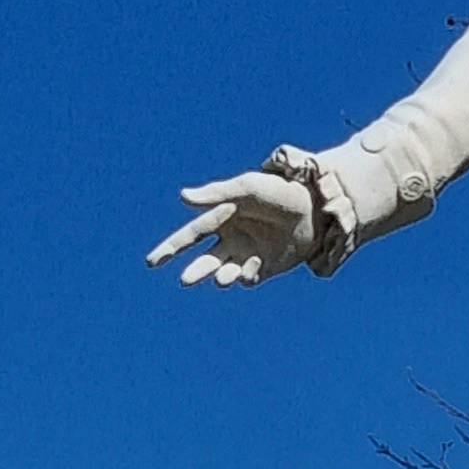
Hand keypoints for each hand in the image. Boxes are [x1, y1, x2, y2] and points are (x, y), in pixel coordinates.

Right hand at [149, 161, 322, 287]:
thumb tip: (183, 196)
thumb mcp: (247, 188)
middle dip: (195, 272)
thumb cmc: (280, 190)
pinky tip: (252, 267)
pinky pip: (248, 278)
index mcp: (222, 217)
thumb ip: (216, 194)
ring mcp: (248, 255)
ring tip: (223, 277)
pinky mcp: (267, 268)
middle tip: (186, 280)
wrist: (317, 207)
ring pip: (224, 274)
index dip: (170, 248)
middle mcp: (232, 239)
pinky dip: (245, 276)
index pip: (190, 236)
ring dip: (220, 277)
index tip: (151, 262)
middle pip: (204, 261)